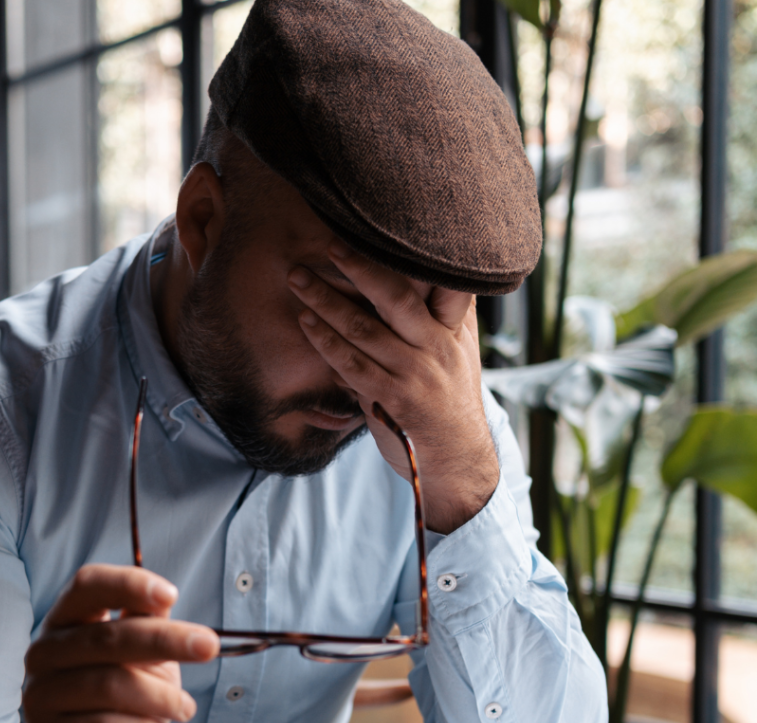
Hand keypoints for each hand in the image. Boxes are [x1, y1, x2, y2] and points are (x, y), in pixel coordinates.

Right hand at [22, 564, 218, 722]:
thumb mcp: (139, 657)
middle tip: (208, 647)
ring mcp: (41, 697)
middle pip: (108, 637)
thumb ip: (147, 625)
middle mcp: (44, 653)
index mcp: (65, 621)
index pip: (87, 585)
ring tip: (185, 709)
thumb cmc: (117, 702)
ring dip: (162, 698)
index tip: (172, 594)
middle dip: (166, 640)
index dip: (128, 584)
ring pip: (110, 686)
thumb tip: (164, 597)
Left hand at [287, 242, 498, 533]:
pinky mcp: (394, 401)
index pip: (435, 279)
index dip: (406, 252)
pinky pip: (352, 365)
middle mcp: (436, 346)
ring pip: (364, 329)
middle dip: (358, 265)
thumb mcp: (458, 355)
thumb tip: (418, 276)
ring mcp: (415, 374)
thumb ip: (438, 318)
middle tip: (327, 241)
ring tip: (299, 279)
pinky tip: (307, 323)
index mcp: (452, 329)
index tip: (374, 224)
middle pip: (394, 295)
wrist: (458, 462)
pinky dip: (326, 342)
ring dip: (327, 301)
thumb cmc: (450, 405)